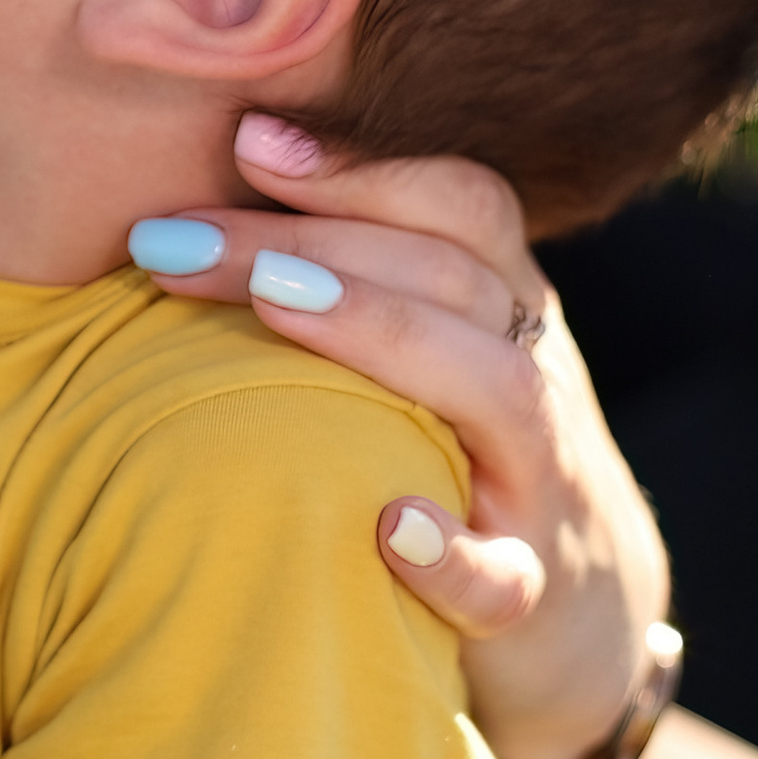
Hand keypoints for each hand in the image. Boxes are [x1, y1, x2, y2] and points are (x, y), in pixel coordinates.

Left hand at [129, 115, 669, 758]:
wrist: (585, 620)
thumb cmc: (457, 452)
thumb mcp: (436, 351)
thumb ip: (357, 277)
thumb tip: (199, 197)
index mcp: (506, 309)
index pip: (463, 206)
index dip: (363, 167)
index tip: (246, 139)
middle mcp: (535, 380)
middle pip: (447, 277)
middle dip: (303, 243)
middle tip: (172, 240)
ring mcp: (540, 487)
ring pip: (500, 392)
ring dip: (382, 336)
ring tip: (270, 307)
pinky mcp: (527, 599)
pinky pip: (505, 578)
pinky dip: (451, 555)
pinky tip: (388, 527)